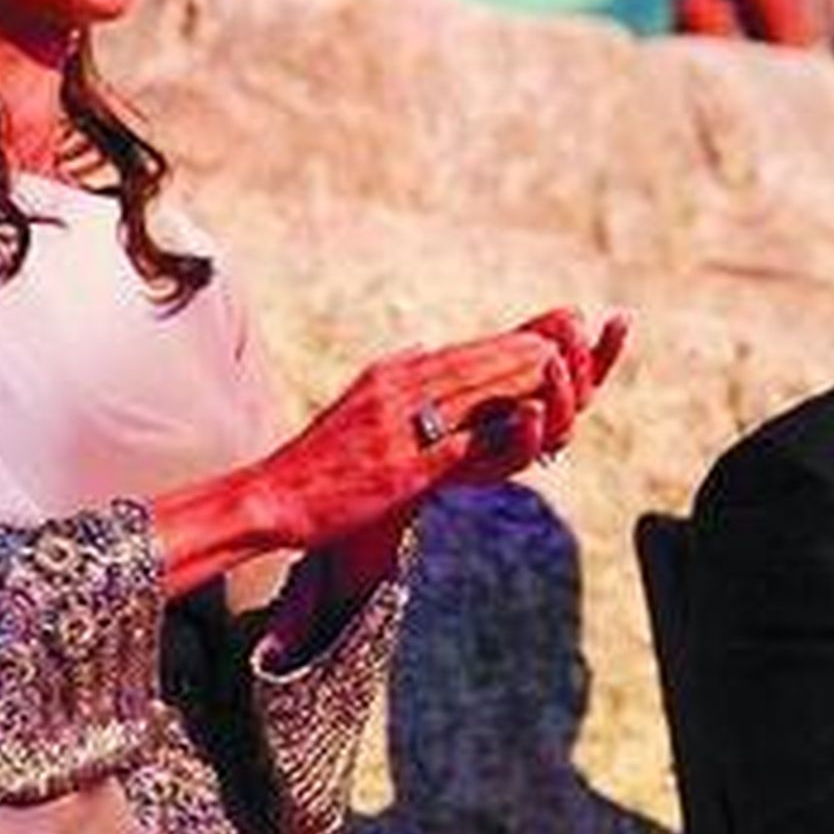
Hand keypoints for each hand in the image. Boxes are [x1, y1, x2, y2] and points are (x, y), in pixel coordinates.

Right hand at [261, 327, 563, 545]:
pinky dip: (493, 433)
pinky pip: (458, 447)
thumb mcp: (353, 399)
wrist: (274, 497)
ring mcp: (400, 431)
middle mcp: (396, 395)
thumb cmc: (316, 457)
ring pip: (469, 398)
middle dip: (517, 356)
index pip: (455, 355)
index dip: (499, 347)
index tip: (536, 337)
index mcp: (387, 377)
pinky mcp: (403, 471)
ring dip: (515, 382)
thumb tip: (422, 346)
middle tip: (560, 344)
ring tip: (556, 371)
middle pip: (469, 369)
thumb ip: (391, 372)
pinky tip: (525, 426)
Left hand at [447, 309, 629, 482]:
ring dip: (562, 394)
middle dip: (586, 365)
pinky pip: (521, 457)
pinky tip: (530, 407)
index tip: (620, 317)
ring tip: (553, 362)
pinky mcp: (490, 467)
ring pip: (561, 428)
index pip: (589, 373)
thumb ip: (532, 338)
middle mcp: (542, 427)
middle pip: (582, 399)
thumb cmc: (453, 399)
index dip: (608, 349)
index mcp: (548, 399)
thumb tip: (575, 311)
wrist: (405, 446)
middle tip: (575, 335)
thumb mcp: (492, 361)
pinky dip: (531, 433)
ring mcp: (518, 448)